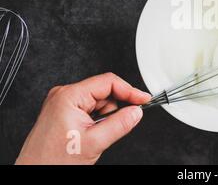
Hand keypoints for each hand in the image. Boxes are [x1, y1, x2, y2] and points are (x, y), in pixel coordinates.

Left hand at [15, 73, 150, 164]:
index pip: (108, 82)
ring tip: (96, 135)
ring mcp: (63, 103)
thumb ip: (119, 124)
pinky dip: (98, 120)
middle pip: (104, 91)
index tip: (144, 99)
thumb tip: (136, 112)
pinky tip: (91, 133)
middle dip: (115, 108)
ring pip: (99, 101)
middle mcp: (64, 95)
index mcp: (69, 96)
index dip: (129, 91)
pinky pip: (91, 109)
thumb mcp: (94, 142)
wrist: (35, 173)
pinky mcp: (64, 111)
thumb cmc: (53, 161)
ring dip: (106, 116)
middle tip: (118, 125)